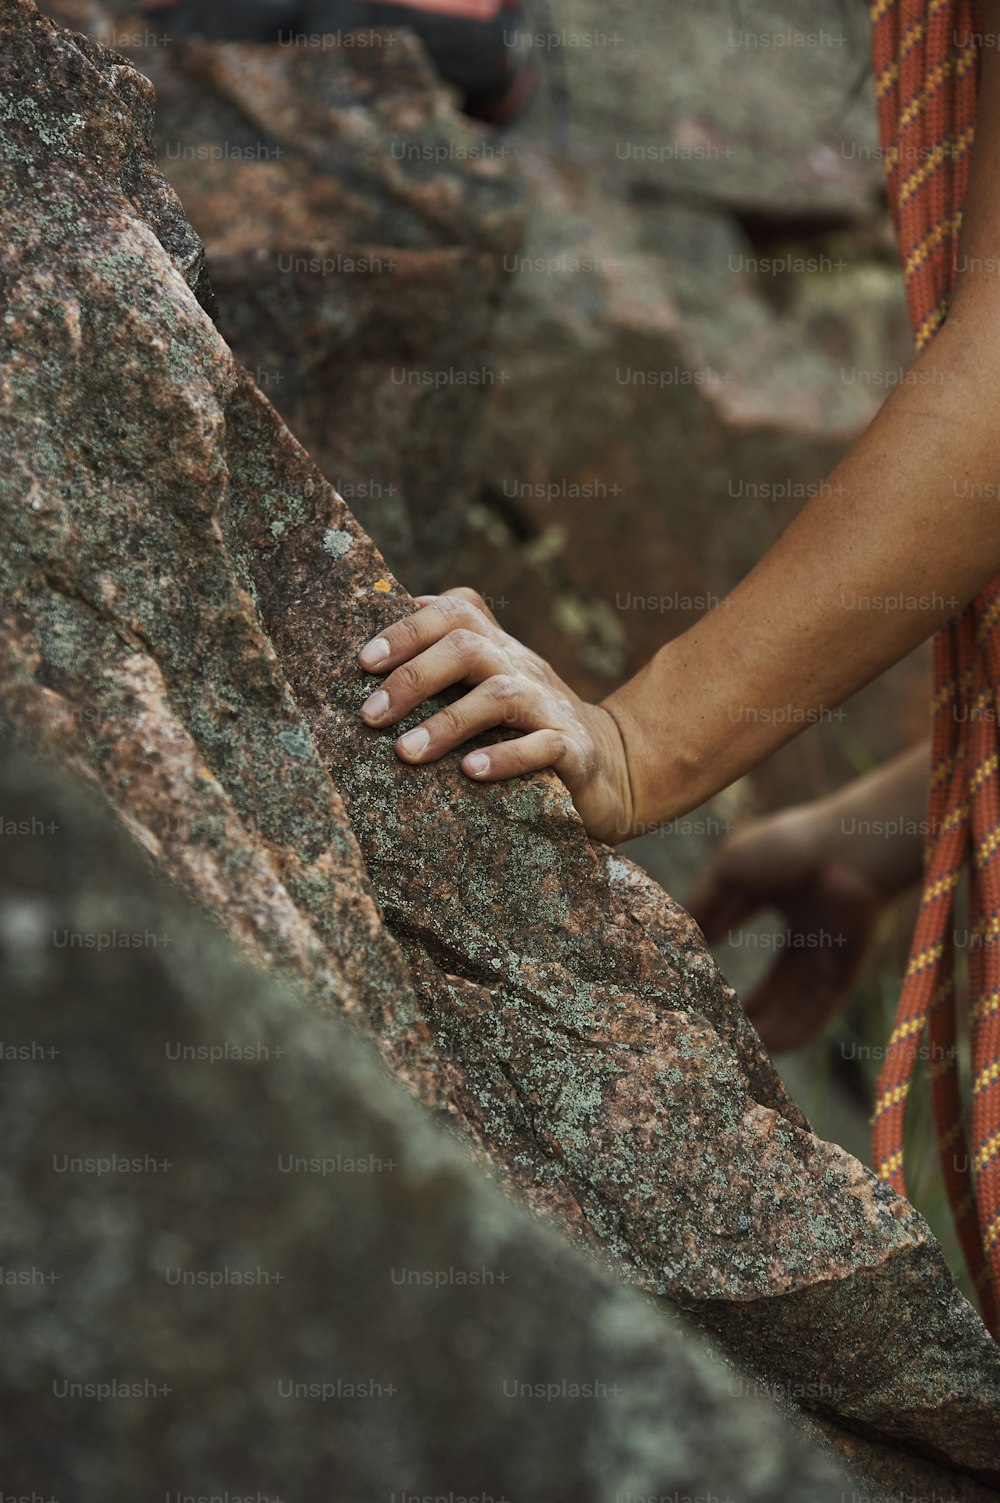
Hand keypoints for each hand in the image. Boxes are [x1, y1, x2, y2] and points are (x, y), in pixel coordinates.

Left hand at [356, 587, 634, 843]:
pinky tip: (471, 772)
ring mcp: (550, 707)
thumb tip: (378, 643)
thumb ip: (447, 664)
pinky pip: (543, 746)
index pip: (455, 611)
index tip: (364, 662)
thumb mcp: (489, 687)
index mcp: (498, 649)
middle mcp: (523, 667)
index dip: (408, 628)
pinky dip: (505, 757)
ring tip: (406, 752)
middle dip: (414, 677)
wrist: (613, 768)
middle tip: (370, 716)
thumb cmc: (527, 728)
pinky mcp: (574, 751)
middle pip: (468, 645)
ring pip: (499, 695)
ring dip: (448, 723)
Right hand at [685, 804, 885, 1051]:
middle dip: (750, 1007)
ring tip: (739, 1048)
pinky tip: (771, 1046)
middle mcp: (807, 927)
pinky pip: (820, 1009)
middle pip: (775, 980)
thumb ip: (703, 901)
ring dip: (769, 1025)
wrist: (847, 850)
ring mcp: (829, 949)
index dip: (720, 950)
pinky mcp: (847, 968)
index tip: (695, 978)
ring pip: (796, 1000)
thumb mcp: (731, 867)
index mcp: (779, 894)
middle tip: (718, 1028)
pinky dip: (797, 1029)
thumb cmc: (789, 846)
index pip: (742, 935)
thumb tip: (678, 935)